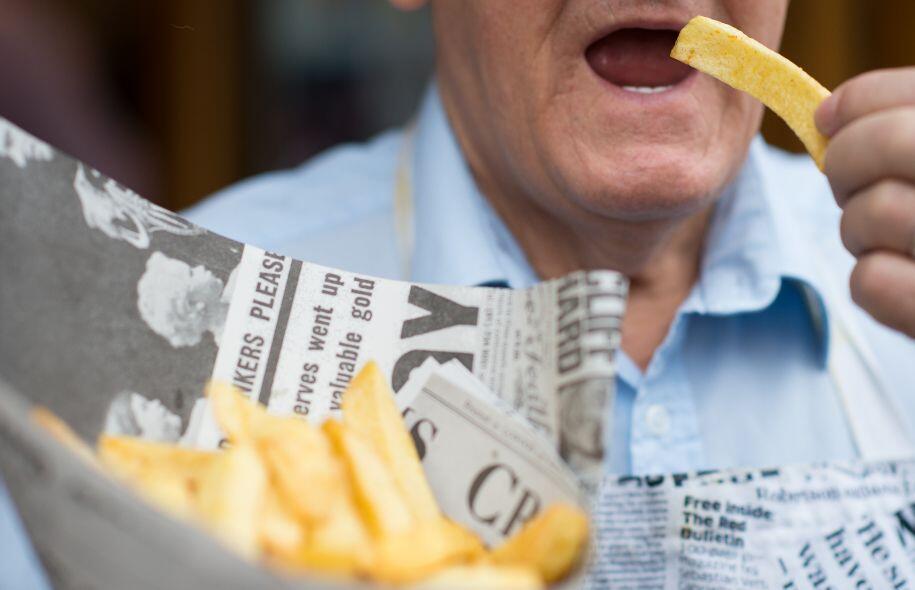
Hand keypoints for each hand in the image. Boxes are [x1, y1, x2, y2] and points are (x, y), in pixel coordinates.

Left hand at [816, 68, 914, 338]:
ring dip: (860, 229)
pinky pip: (871, 281)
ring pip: (868, 214)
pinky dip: (873, 279)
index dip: (860, 100)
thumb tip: (827, 113)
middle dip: (846, 163)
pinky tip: (903, 277)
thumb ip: (909, 130)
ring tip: (892, 238)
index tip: (829, 117)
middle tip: (851, 182)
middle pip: (882, 146)